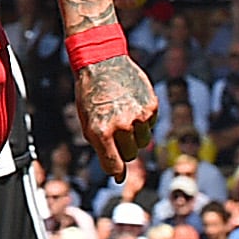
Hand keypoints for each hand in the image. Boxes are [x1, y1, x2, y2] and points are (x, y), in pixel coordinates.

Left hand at [76, 56, 158, 176]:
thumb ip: (100, 148)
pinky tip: (131, 106)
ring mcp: (138, 116)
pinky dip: (142, 121)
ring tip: (122, 116)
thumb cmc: (90, 95)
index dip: (116, 171)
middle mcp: (121, 125)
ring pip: (143, 143)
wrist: (101, 62)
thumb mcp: (86, 121)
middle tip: (114, 132)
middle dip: (122, 149)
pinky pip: (150, 126)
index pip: (114, 165)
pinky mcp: (151, 107)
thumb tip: (118, 177)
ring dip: (134, 136)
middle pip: (130, 156)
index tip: (118, 174)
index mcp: (101, 131)